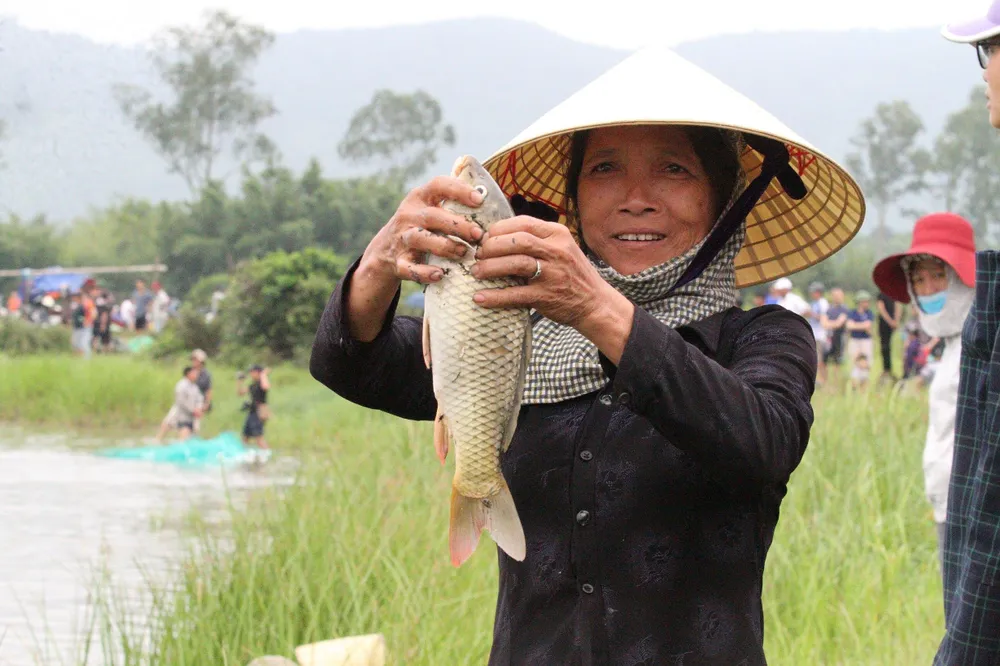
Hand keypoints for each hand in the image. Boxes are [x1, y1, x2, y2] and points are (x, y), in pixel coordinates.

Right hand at [362, 176, 486, 285]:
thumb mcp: (430, 208)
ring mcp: (401, 238)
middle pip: (432, 216)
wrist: (385, 251)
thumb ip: (452, 203)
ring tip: (463, 253)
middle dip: (458, 225)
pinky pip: (410, 268)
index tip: (479, 200)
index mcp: (419, 197)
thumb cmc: (421, 226)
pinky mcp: (397, 262)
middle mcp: (408, 215)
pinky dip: (424, 273)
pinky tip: (440, 275)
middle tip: (478, 235)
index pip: (438, 185)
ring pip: (421, 239)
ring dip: (445, 246)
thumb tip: (491, 201)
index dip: (459, 190)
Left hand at [469, 216, 612, 326]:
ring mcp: (553, 273)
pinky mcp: (547, 296)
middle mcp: (557, 251)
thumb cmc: (572, 274)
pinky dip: (495, 296)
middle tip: (478, 255)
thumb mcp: (561, 248)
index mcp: (558, 234)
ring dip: (490, 267)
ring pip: (515, 263)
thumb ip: (537, 240)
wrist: (595, 303)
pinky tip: (480, 298)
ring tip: (476, 272)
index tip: (485, 237)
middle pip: (517, 241)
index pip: (523, 223)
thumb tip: (496, 237)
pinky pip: (516, 294)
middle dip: (491, 246)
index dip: (499, 229)